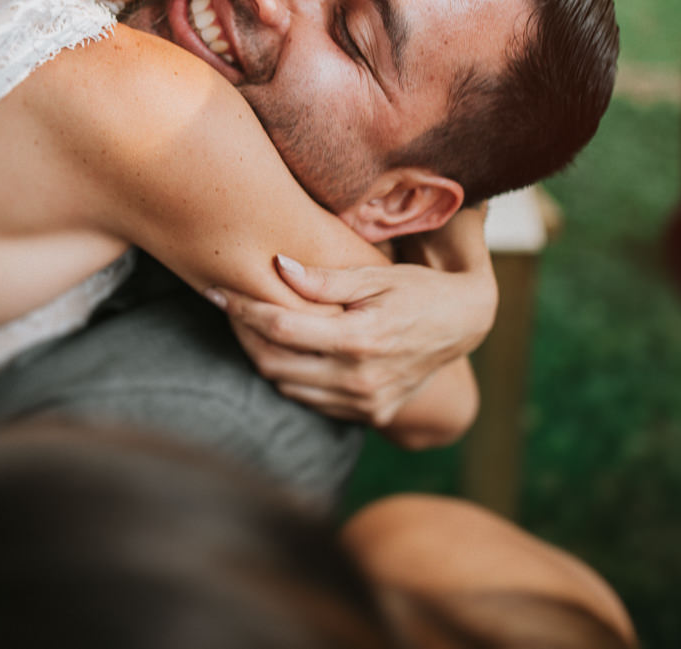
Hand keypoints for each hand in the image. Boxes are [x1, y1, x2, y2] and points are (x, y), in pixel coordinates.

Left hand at [210, 249, 496, 426]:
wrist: (463, 325)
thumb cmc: (416, 290)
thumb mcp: (376, 276)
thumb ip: (325, 278)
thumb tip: (278, 266)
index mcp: (360, 340)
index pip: (281, 329)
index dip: (243, 309)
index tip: (217, 292)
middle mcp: (360, 379)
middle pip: (274, 364)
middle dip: (244, 335)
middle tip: (229, 307)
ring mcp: (365, 403)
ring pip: (287, 387)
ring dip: (263, 357)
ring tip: (251, 326)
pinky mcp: (370, 415)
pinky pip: (311, 400)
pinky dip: (291, 376)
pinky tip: (286, 350)